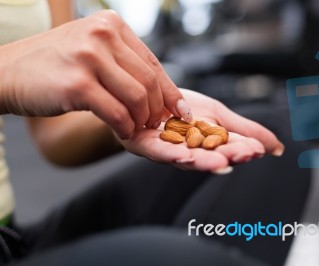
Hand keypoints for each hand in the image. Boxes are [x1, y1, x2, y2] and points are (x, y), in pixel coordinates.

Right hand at [0, 10, 191, 139]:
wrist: (6, 71)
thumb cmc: (53, 65)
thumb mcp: (91, 50)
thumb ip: (123, 62)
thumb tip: (159, 92)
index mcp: (111, 25)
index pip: (153, 63)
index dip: (171, 92)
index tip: (181, 112)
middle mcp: (102, 36)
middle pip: (149, 82)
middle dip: (157, 110)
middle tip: (154, 125)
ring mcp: (89, 58)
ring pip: (137, 98)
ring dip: (141, 120)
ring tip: (135, 128)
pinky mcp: (77, 84)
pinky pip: (117, 113)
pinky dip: (125, 127)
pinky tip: (122, 131)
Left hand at [118, 89, 284, 172]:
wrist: (147, 95)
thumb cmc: (181, 109)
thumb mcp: (220, 116)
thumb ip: (246, 131)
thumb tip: (278, 149)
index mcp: (208, 146)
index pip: (229, 148)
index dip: (242, 149)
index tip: (257, 149)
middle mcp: (189, 151)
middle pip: (210, 156)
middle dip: (228, 156)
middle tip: (245, 154)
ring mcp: (166, 150)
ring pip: (186, 157)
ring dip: (204, 160)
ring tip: (221, 161)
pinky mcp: (145, 145)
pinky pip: (158, 151)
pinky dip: (170, 154)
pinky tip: (183, 155)